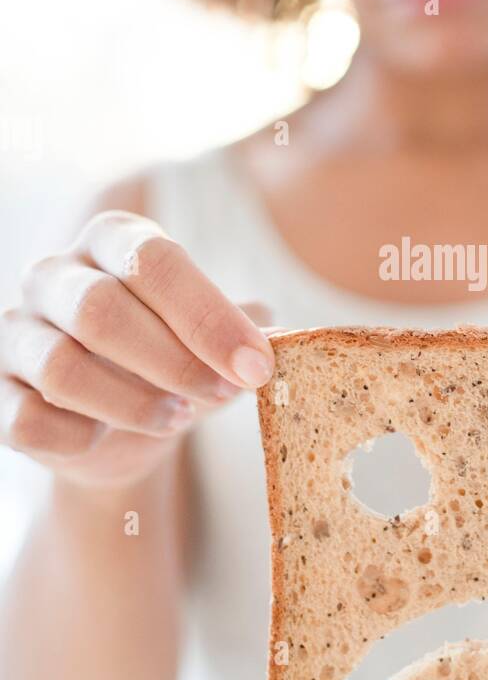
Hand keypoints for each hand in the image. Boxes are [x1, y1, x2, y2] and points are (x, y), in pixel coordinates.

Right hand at [0, 211, 275, 489]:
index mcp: (109, 241)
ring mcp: (13, 333)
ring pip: (61, 369)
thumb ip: (237, 330)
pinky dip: (78, 438)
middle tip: (224, 393)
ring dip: (132, 402)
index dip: (209, 316)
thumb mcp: (207, 341)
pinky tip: (106, 437)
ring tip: (178, 417)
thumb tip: (269, 326)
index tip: (256, 365)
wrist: (113, 433)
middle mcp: (52, 276)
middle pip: (100, 310)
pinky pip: (27, 420)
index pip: (153, 261)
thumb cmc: (166, 366)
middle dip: (174, 362)